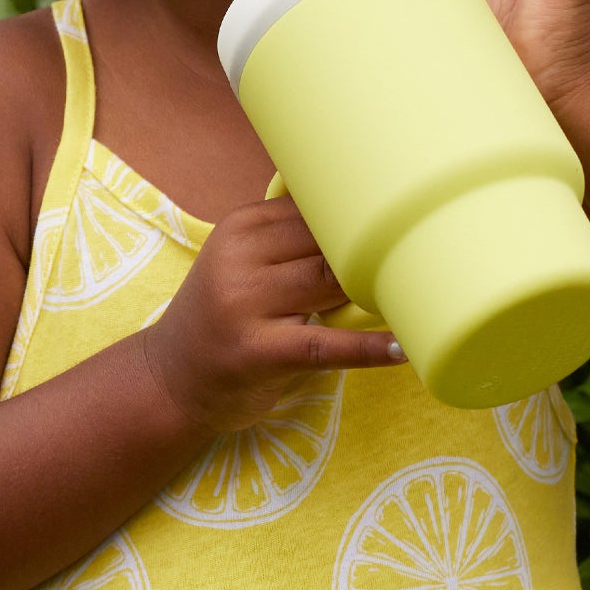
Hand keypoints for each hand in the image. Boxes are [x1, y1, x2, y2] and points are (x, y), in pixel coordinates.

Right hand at [142, 195, 403, 434]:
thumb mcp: (241, 263)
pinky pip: (325, 346)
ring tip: (412, 295)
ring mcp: (244, 305)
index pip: (315, 210)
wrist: (171, 378)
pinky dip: (369, 348)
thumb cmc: (224, 316)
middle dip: (370, 255)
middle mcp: (239, 259)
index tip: (404, 218)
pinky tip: (401, 347)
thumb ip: (289, 238)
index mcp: (240, 228)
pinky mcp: (257, 352)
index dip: (360, 220)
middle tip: (418, 260)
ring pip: (331, 285)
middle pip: (327, 245)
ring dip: (372, 292)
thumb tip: (367, 211)